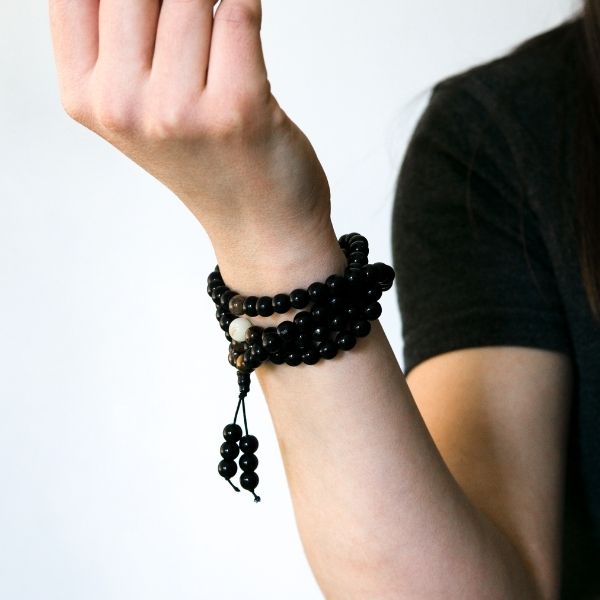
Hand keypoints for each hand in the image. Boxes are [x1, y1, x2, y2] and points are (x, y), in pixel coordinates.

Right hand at [48, 0, 343, 291]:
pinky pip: (238, 13)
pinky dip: (246, 8)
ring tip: (223, 41)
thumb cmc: (208, 160)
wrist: (259, 222)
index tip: (156, 12)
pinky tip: (245, 35)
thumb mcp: (138, 110)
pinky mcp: (236, 106)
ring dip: (214, 4)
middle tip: (197, 23)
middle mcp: (122, 105)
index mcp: (85, 97)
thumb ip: (119, 41)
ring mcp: (177, 110)